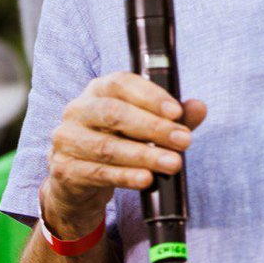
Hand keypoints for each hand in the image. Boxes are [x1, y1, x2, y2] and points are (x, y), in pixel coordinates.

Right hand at [43, 72, 206, 236]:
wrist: (78, 179)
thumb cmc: (117, 141)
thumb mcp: (144, 126)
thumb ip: (172, 116)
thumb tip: (199, 107)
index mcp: (98, 90)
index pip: (121, 83)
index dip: (150, 96)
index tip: (178, 112)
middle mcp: (78, 109)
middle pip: (114, 113)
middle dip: (153, 128)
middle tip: (184, 141)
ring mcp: (67, 139)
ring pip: (107, 146)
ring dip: (144, 156)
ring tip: (173, 164)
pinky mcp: (64, 169)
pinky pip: (98, 172)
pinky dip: (125, 176)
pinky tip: (147, 179)